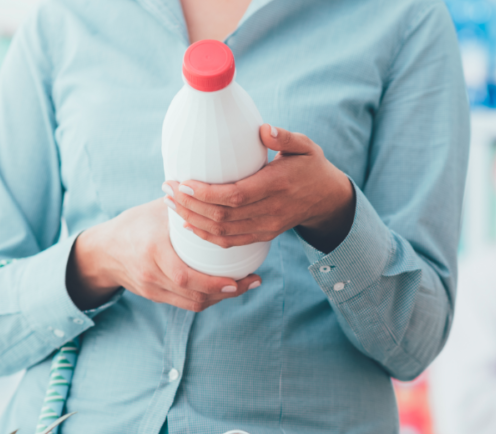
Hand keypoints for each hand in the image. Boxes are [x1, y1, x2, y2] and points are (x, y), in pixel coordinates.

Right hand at [66, 198, 261, 311]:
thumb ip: (185, 204)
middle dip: (227, 293)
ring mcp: (153, 289)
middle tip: (252, 282)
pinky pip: (186, 303)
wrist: (102, 251)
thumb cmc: (134, 224)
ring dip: (221, 298)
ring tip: (243, 286)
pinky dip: (207, 298)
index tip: (239, 279)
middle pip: (195, 295)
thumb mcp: (156, 211)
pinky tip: (224, 289)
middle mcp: (152, 274)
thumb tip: (217, 189)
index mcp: (153, 252)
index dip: (215, 284)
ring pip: (193, 303)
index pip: (186, 277)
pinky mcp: (155, 297)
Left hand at [164, 124, 355, 253]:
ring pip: (223, 232)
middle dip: (190, 205)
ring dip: (193, 219)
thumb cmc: (312, 166)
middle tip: (168, 188)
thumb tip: (263, 129)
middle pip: (223, 216)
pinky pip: (231, 242)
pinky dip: (206, 235)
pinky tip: (189, 223)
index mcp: (278, 186)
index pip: (236, 196)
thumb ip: (285, 137)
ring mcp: (267, 227)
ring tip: (171, 203)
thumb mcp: (306, 146)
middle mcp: (271, 211)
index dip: (206, 194)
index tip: (184, 182)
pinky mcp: (264, 235)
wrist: (328, 199)